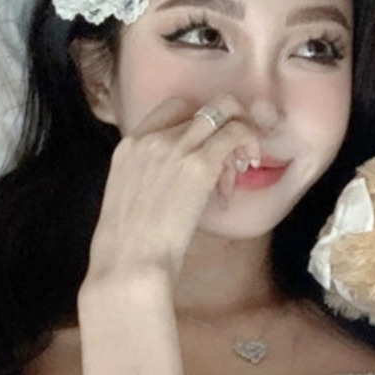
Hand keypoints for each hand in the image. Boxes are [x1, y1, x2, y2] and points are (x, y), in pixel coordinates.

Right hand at [86, 94, 262, 284]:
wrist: (127, 267)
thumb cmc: (127, 252)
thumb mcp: (127, 203)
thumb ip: (146, 183)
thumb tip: (173, 188)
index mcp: (128, 147)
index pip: (171, 110)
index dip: (198, 124)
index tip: (207, 149)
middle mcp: (150, 139)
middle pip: (200, 107)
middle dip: (223, 125)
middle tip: (232, 156)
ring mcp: (174, 149)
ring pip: (223, 111)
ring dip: (240, 133)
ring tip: (242, 166)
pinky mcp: (198, 165)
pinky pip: (235, 133)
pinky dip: (248, 143)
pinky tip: (247, 167)